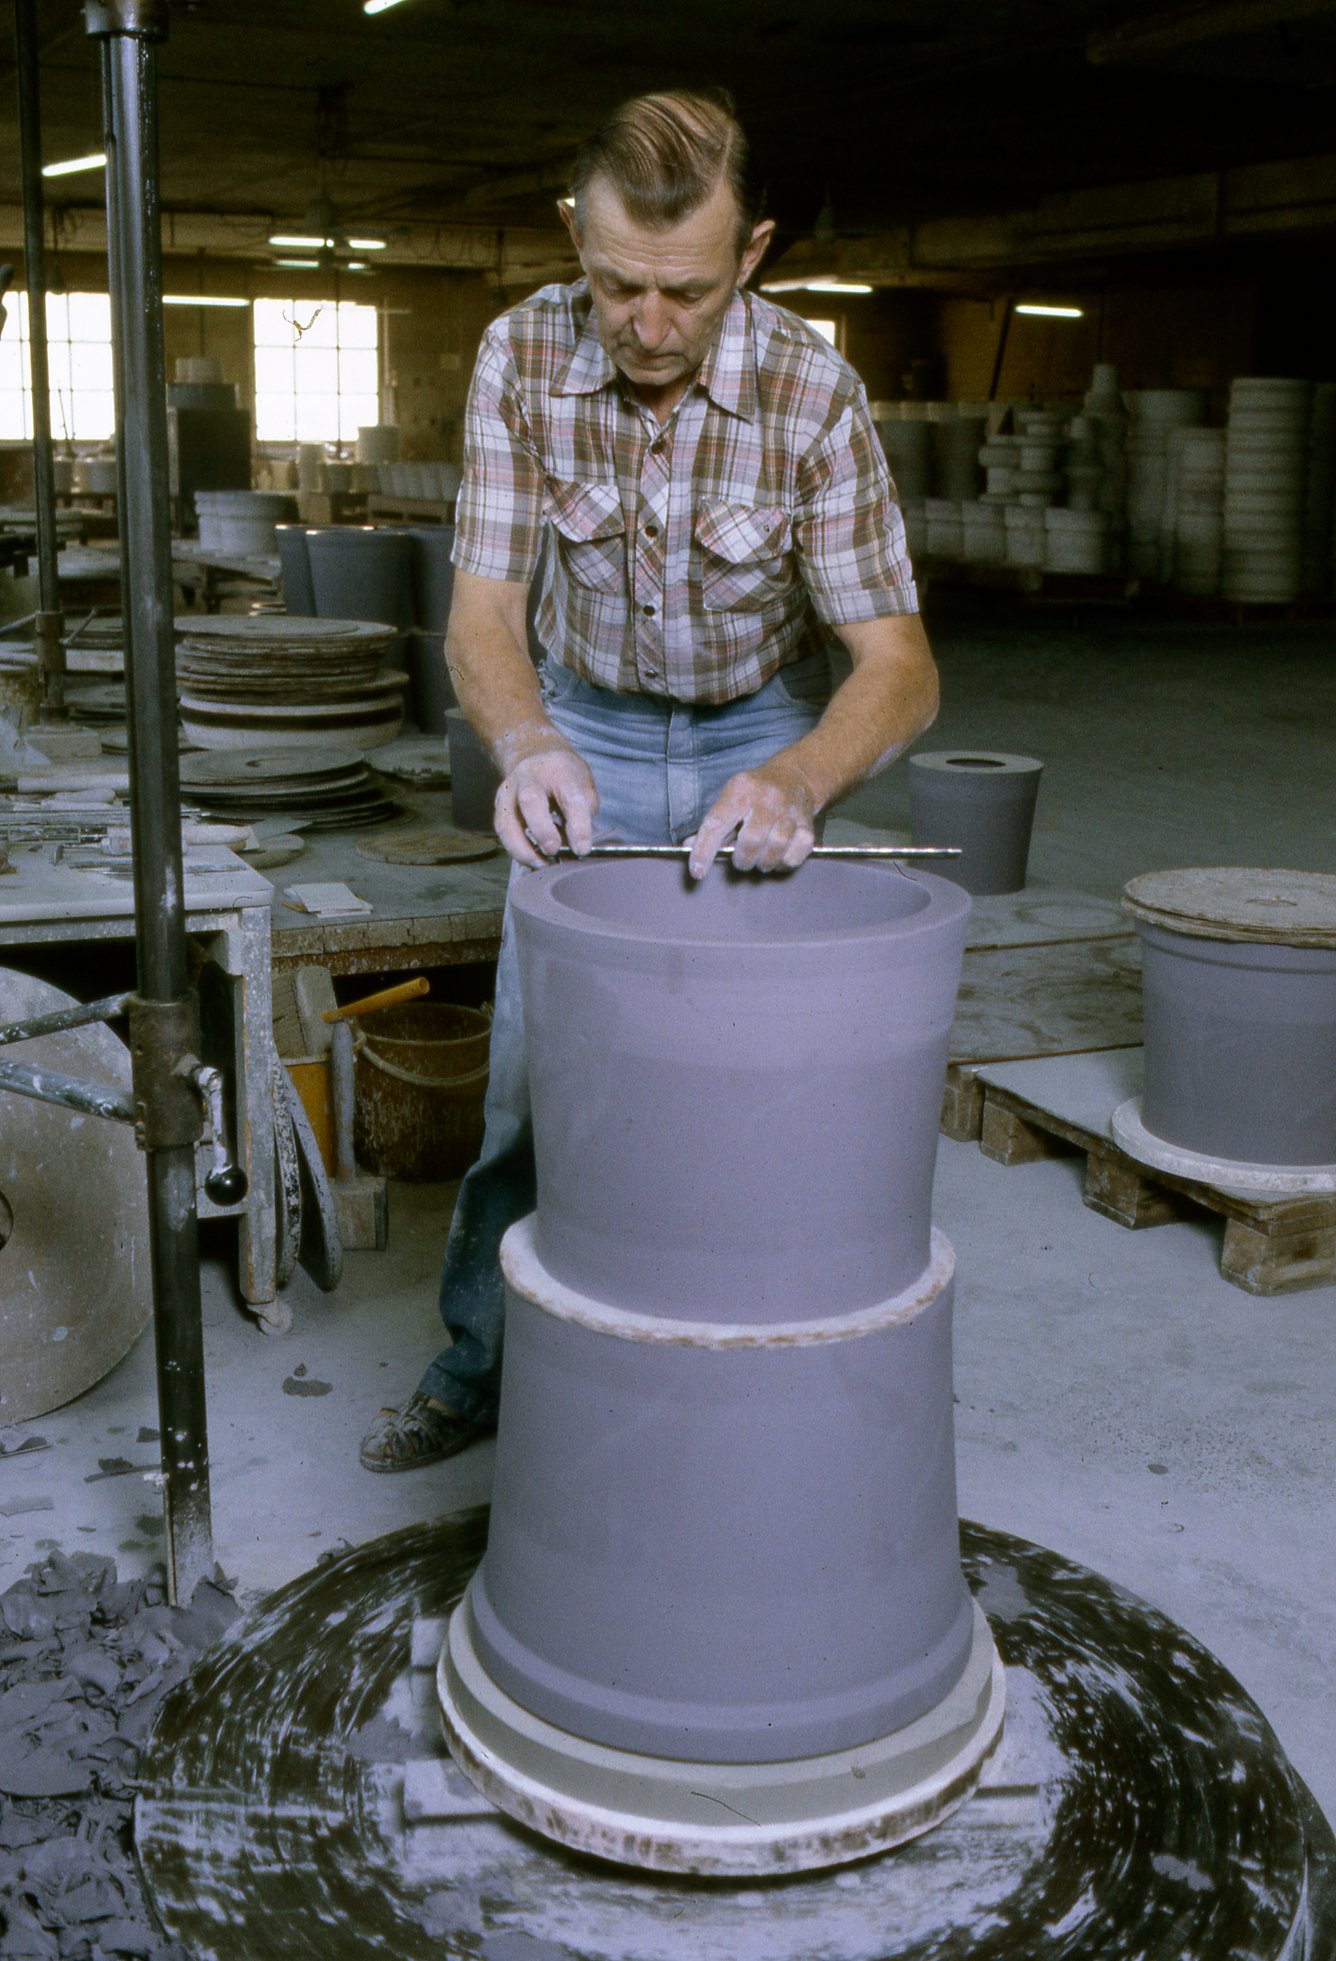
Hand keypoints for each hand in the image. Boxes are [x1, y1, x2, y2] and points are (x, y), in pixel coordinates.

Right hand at [494, 741, 598, 868]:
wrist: (535, 754)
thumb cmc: (565, 776)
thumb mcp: (584, 786)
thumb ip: (583, 814)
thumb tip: (578, 847)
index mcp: (559, 770)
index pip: (570, 798)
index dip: (578, 826)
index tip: (583, 849)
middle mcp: (530, 777)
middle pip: (531, 801)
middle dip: (542, 831)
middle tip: (553, 851)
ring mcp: (509, 790)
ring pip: (507, 821)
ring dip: (523, 849)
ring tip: (542, 864)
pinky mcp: (498, 805)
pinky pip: (502, 831)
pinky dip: (515, 849)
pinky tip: (531, 860)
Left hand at [688, 755, 819, 878]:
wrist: (797, 776)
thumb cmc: (756, 791)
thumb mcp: (732, 797)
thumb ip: (714, 824)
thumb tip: (689, 847)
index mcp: (740, 790)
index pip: (717, 822)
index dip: (704, 850)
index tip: (697, 872)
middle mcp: (767, 798)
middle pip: (751, 840)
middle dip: (742, 860)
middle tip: (741, 861)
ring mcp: (790, 811)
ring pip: (775, 849)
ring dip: (763, 863)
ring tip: (759, 859)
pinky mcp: (807, 825)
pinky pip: (795, 855)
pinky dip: (784, 863)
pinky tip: (778, 858)